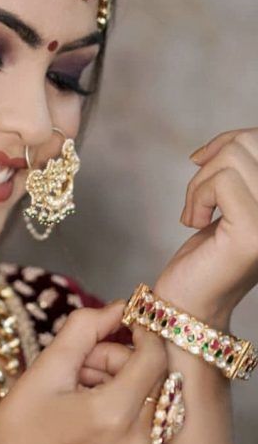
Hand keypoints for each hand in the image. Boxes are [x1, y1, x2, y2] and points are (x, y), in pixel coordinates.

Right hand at [0, 303, 166, 443]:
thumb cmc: (19, 425)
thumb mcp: (47, 366)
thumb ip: (85, 327)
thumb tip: (119, 307)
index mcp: (113, 414)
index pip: (154, 357)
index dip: (142, 331)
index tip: (124, 320)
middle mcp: (137, 443)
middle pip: (153, 377)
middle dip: (123, 359)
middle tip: (83, 364)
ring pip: (154, 399)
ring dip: (126, 384)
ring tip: (84, 389)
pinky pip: (150, 424)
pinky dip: (129, 409)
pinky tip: (94, 410)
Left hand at [155, 128, 257, 328]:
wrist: (192, 303)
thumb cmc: (209, 253)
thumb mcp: (229, 201)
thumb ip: (237, 170)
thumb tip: (220, 146)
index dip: (230, 140)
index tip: (202, 161)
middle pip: (248, 143)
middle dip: (211, 163)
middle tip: (199, 200)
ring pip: (232, 159)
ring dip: (199, 184)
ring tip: (197, 215)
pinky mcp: (254, 234)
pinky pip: (220, 182)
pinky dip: (197, 197)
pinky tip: (195, 223)